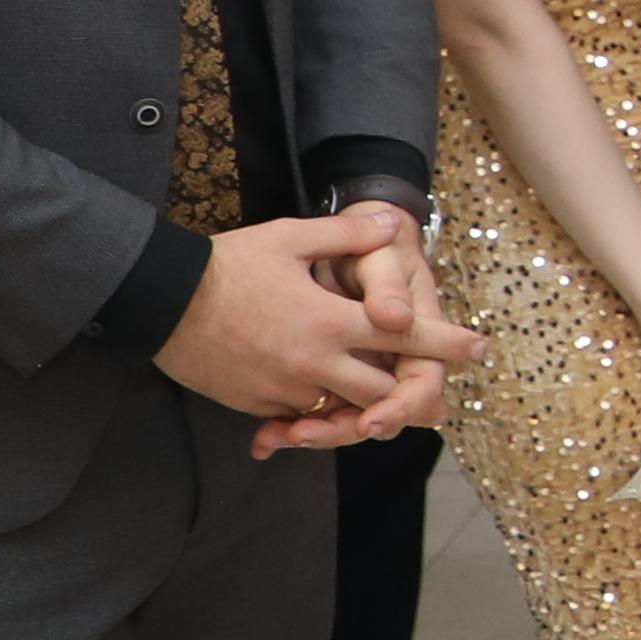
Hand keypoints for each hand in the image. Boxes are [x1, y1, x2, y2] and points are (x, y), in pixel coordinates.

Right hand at [156, 209, 449, 441]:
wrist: (161, 301)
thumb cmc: (227, 265)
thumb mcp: (290, 238)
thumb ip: (347, 234)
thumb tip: (392, 221)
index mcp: (331, 321)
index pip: (405, 336)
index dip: (446, 343)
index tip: (478, 348)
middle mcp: (316, 362)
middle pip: (383, 391)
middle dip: (411, 395)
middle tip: (436, 399)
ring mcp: (286, 388)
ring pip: (342, 412)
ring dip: (365, 411)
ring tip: (386, 410)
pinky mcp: (257, 404)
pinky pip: (299, 418)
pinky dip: (317, 416)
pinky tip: (329, 410)